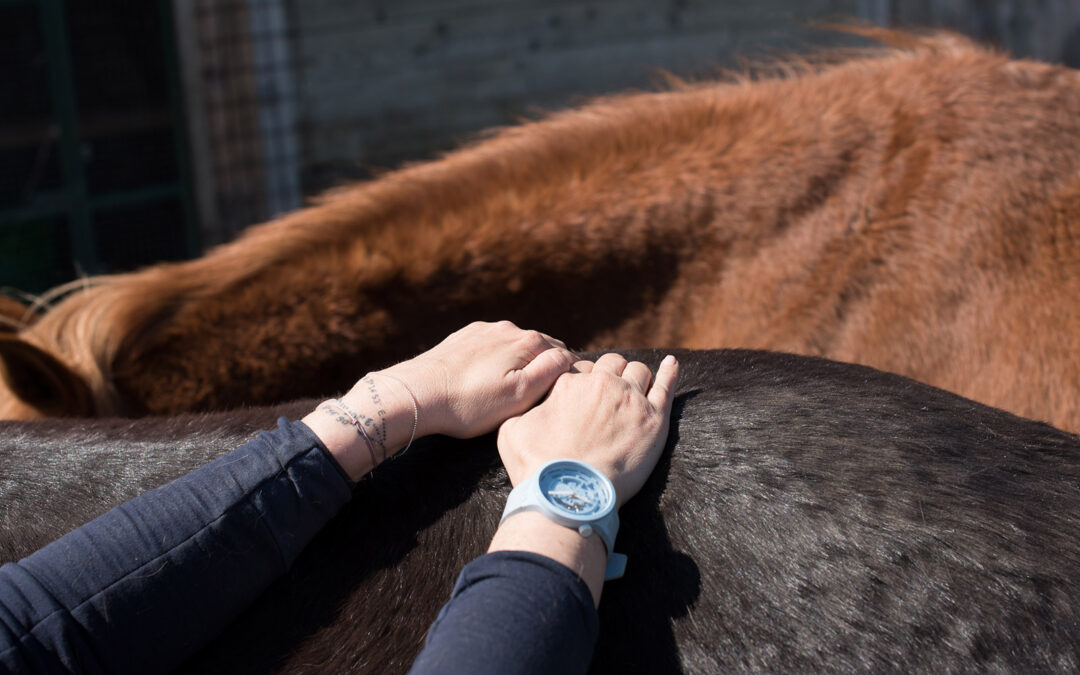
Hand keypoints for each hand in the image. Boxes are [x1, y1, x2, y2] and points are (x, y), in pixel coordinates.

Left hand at [379, 320, 575, 438]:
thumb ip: (552, 371)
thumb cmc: (470, 403)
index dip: (566, 377)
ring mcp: (483, 330)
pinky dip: (496, 360)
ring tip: (511, 390)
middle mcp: (508, 328)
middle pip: (540, 349)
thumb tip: (570, 357)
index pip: (564, 356)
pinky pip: (491, 346)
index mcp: (528, 341)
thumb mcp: (520, 395)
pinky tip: (486, 379)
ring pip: (514, 346)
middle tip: (537, 398)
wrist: (416, 394)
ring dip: (519, 363)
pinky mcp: (463, 337)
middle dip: (544, 368)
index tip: (558, 398)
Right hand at [497, 352, 678, 508]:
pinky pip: (666, 386)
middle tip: (608, 394)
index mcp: (570, 382)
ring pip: (638, 371)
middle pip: (613, 363)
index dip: (583, 380)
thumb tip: (531, 405)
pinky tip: (671, 364)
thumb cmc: (538, 467)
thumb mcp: (511, 430)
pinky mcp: (654, 420)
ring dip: (634, 377)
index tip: (584, 394)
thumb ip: (523, 409)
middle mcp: (603, 384)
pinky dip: (669, 373)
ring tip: (634, 389)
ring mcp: (631, 399)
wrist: (571, 494)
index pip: (582, 366)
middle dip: (610, 373)